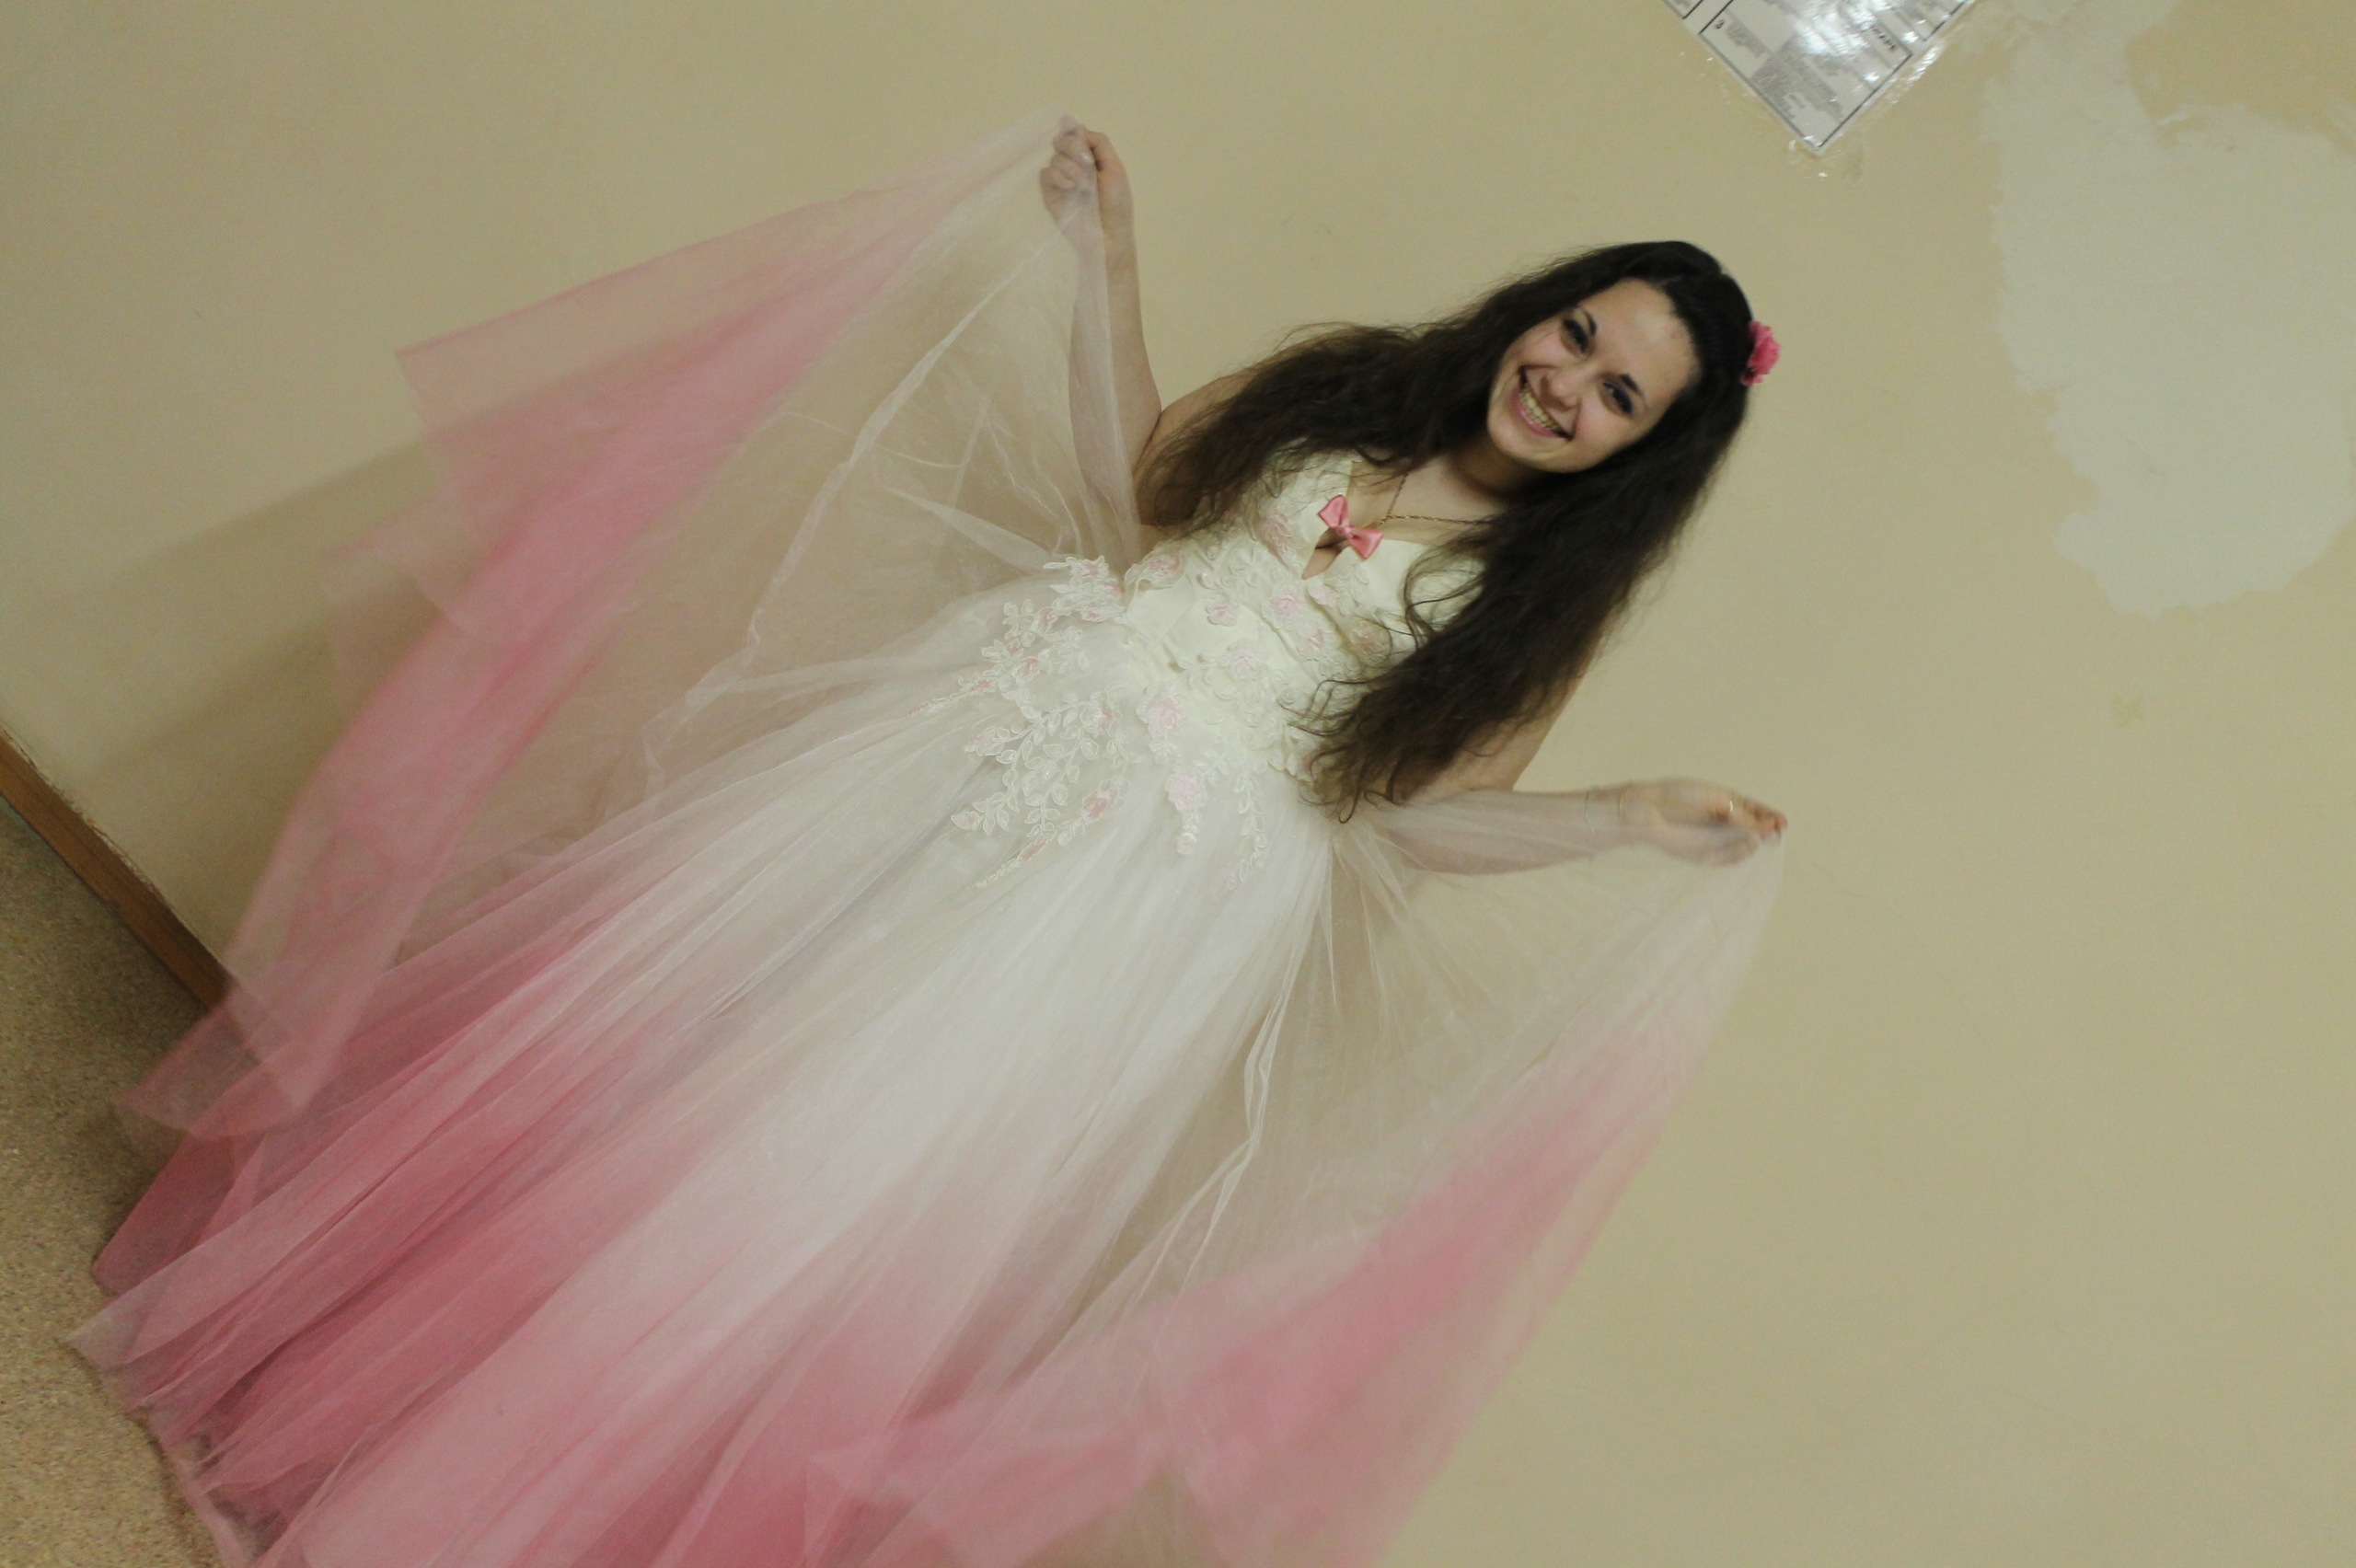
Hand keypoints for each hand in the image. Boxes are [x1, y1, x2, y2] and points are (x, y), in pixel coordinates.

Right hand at [1039, 119, 1134, 256]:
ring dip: (1070, 168)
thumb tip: (1077, 126)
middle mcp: (1074, 165)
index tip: (1074, 130)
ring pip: (1055, 157)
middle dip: (1073, 147)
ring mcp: (1061, 179)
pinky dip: (1058, 177)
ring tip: (1084, 187)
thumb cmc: (1117, 204)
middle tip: (1086, 163)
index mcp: (1090, 157)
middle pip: (1062, 140)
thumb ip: (1100, 143)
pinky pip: (1045, 173)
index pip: (1075, 133)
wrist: (1108, 234)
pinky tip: (1070, 188)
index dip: (1072, 129)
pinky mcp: (1049, 193)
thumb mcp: (1115, 168)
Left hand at [1612, 778, 1785, 863]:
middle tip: (1778, 831)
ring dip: (1754, 843)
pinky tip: (1750, 844)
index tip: (1782, 821)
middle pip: (1751, 831)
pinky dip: (1739, 853)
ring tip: (1764, 836)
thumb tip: (1765, 825)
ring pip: (1741, 846)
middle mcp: (1721, 824)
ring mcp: (1712, 841)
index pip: (1753, 811)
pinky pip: (1726, 858)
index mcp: (1725, 804)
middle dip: (1766, 831)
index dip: (1769, 816)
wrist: (1649, 809)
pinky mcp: (1702, 856)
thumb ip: (1740, 814)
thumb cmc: (1679, 796)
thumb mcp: (1716, 799)